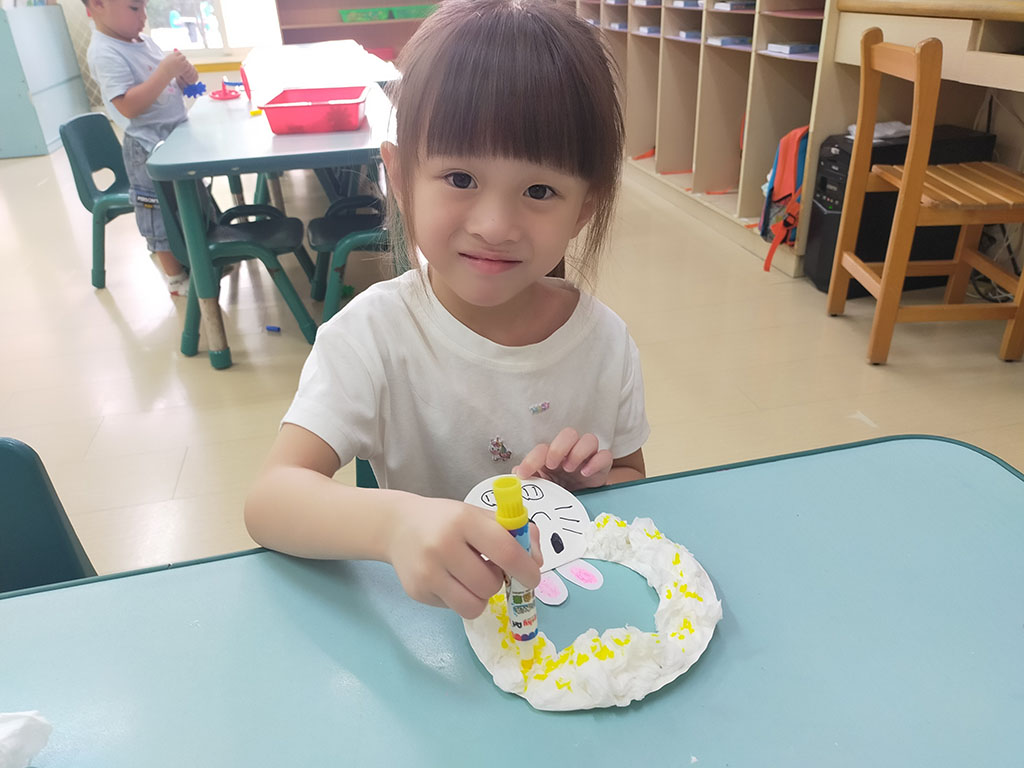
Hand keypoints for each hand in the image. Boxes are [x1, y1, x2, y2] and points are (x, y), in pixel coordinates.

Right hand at [158, 50, 191, 81]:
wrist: (164, 73)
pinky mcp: (182, 69)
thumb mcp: (167, 59)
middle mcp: (177, 59)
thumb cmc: (163, 66)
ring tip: (181, 66)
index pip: (179, 53)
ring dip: (184, 63)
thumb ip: (172, 56)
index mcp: (173, 55)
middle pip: (183, 56)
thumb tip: (176, 52)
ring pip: (186, 61)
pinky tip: (182, 68)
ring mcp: (180, 64)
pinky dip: (186, 67)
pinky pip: (187, 66)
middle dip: (182, 59)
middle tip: (180, 62)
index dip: (178, 55)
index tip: (177, 58)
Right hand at [386, 496, 541, 618]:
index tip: (533, 578)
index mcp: (464, 520)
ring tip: (470, 578)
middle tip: (488, 569)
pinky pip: (454, 609)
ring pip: (474, 605)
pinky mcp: (417, 592)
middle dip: (497, 581)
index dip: (526, 569)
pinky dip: (460, 598)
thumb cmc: (447, 520)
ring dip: (480, 596)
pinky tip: (448, 580)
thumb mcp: (478, 515)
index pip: (505, 551)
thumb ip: (513, 532)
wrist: (398, 526)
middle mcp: (443, 545)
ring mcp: (427, 571)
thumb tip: (535, 562)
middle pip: (490, 584)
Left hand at [514, 427, 612, 490]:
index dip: (531, 460)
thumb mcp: (542, 487)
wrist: (579, 505)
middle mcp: (571, 451)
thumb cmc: (558, 492)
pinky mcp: (602, 466)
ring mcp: (588, 457)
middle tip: (553, 465)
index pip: (542, 448)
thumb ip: (529, 480)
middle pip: (569, 433)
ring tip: (569, 469)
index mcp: (552, 456)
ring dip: (578, 452)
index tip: (523, 474)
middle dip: (559, 447)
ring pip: (589, 439)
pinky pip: (605, 455)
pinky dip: (596, 462)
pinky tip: (586, 473)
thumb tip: (515, 473)